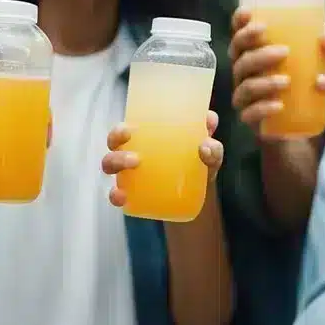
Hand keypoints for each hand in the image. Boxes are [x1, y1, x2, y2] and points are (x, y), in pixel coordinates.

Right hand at [103, 110, 222, 207]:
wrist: (200, 197)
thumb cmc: (200, 166)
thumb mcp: (210, 157)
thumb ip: (214, 149)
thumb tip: (205, 145)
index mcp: (149, 135)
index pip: (128, 126)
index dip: (121, 128)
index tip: (131, 127)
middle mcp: (134, 151)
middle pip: (114, 141)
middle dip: (116, 139)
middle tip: (134, 149)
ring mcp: (131, 173)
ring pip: (110, 163)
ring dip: (116, 161)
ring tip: (133, 163)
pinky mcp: (132, 194)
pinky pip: (116, 194)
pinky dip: (115, 195)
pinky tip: (122, 197)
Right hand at [229, 7, 324, 134]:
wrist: (300, 124)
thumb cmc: (304, 83)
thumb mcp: (319, 64)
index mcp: (253, 52)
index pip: (239, 33)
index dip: (239, 22)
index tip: (249, 13)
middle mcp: (244, 72)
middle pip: (240, 58)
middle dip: (259, 52)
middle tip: (284, 51)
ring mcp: (244, 96)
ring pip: (246, 86)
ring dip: (264, 82)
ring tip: (287, 81)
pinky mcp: (251, 118)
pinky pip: (250, 114)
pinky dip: (263, 108)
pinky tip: (279, 106)